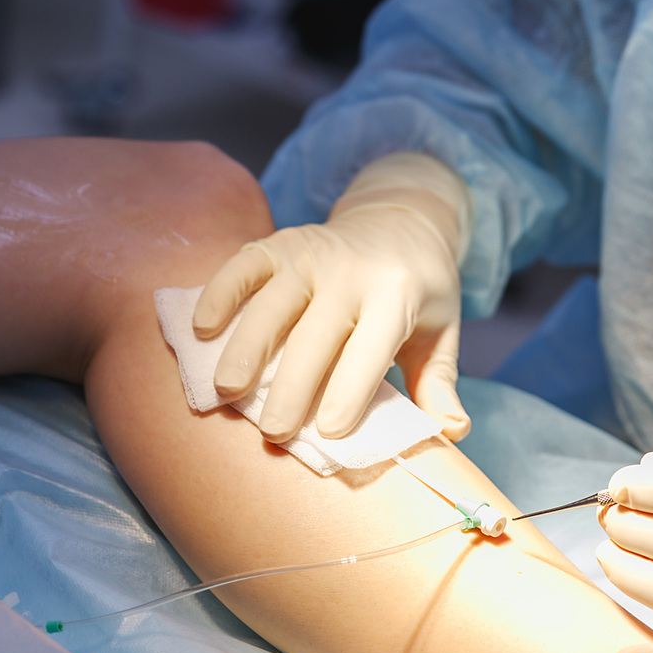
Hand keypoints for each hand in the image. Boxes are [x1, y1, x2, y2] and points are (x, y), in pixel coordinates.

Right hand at [194, 153, 471, 442]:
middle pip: (317, 333)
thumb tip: (451, 431)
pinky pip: (245, 265)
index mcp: (398, 294)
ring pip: (273, 302)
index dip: (352, 389)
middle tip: (273, 433)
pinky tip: (202, 330)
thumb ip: (440, 384)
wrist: (403, 219)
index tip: (331, 432)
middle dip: (293, 384)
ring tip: (227, 392)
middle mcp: (352, 271)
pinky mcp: (281, 243)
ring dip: (247, 347)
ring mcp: (313, 254)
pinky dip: (221, 293)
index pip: (372, 347)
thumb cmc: (421, 290)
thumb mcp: (442, 333)